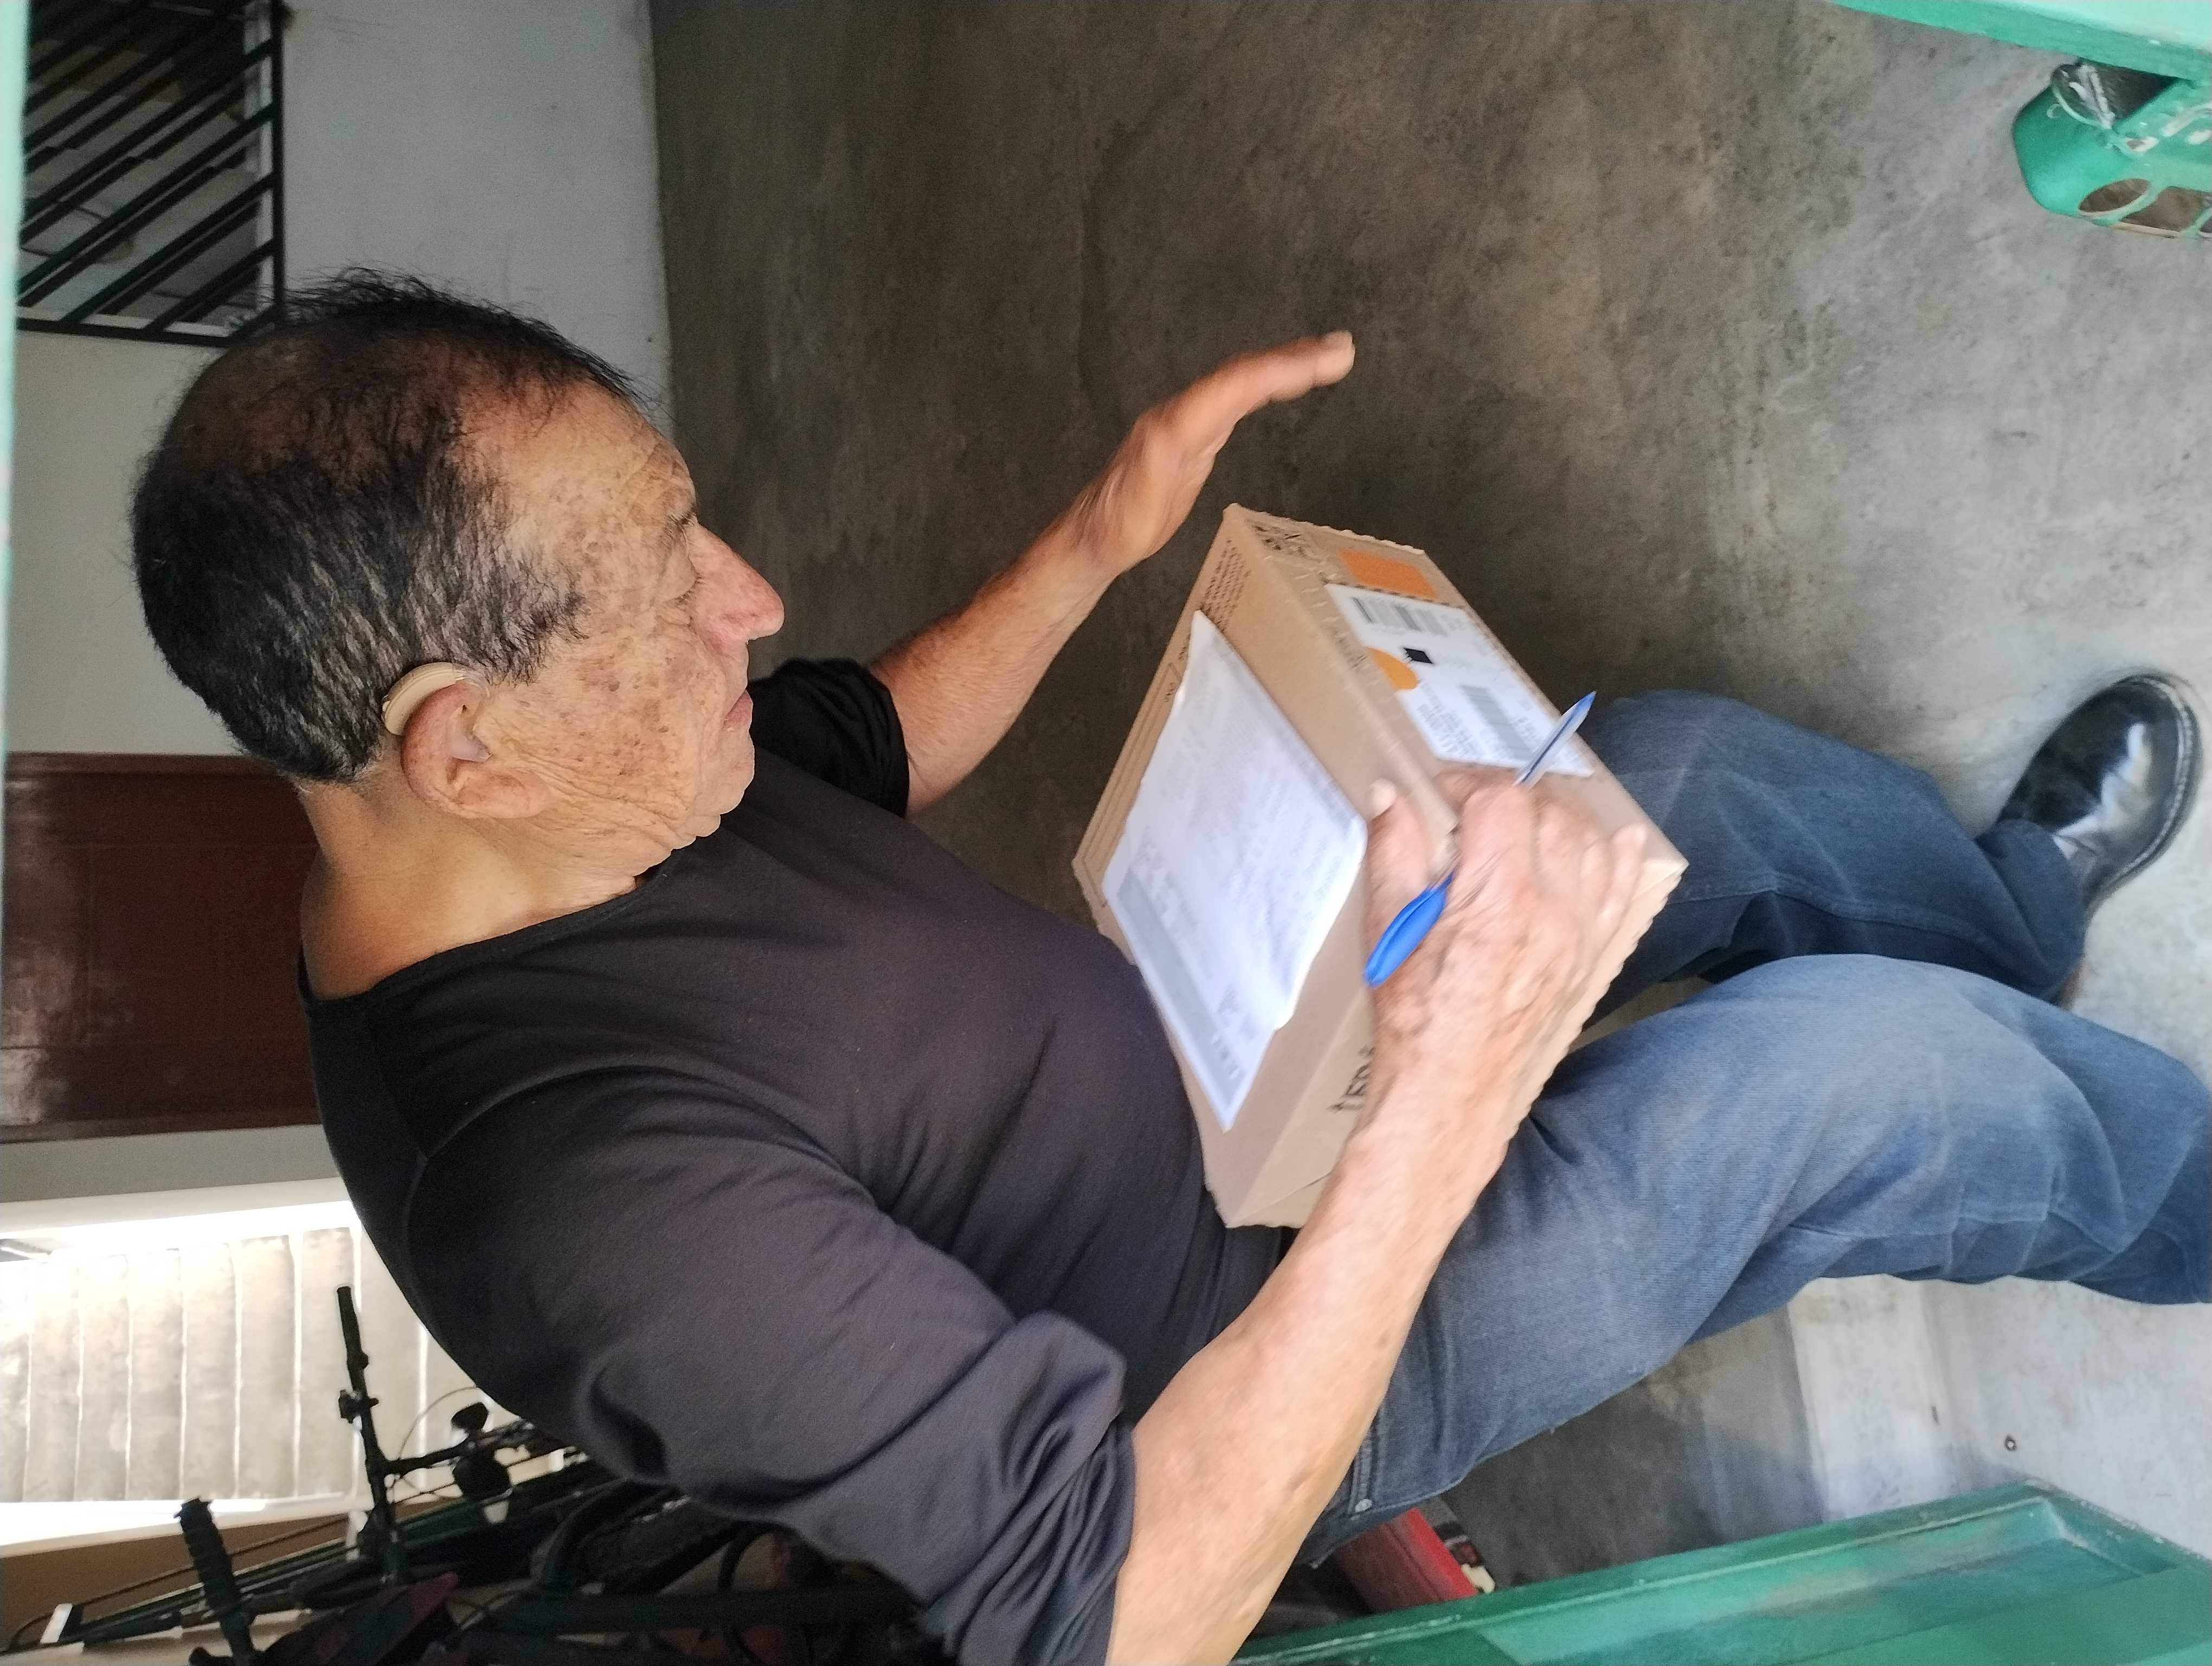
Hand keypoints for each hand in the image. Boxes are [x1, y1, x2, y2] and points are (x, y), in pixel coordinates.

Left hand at [1055, 333, 1355, 581]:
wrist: (1095, 536)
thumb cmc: (1119, 525)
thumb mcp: (1139, 500)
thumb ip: (1159, 461)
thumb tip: (1179, 429)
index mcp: (1176, 421)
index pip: (1237, 382)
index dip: (1283, 366)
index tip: (1330, 357)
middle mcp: (1183, 411)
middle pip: (1243, 373)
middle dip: (1293, 358)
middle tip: (1341, 348)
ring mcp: (1189, 420)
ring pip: (1241, 381)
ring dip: (1284, 366)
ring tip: (1327, 356)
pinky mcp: (1194, 434)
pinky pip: (1235, 397)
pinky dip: (1265, 384)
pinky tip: (1284, 383)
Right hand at [1361, 769, 1644, 1168]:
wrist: (1451, 1093)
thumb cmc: (1414, 1019)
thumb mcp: (1387, 930)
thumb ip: (1393, 853)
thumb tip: (1390, 793)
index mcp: (1499, 897)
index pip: (1500, 800)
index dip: (1467, 781)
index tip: (1440, 792)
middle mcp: (1552, 909)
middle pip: (1551, 812)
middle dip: (1512, 793)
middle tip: (1476, 802)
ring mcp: (1580, 934)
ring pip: (1593, 844)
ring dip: (1564, 816)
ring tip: (1531, 813)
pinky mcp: (1590, 959)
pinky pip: (1621, 893)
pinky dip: (1621, 858)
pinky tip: (1620, 838)